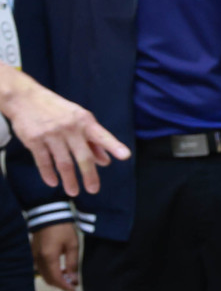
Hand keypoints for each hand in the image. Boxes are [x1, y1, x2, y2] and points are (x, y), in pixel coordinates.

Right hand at [0, 71, 130, 196]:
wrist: (25, 98)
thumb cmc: (57, 111)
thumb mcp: (79, 119)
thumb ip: (93, 141)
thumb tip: (106, 161)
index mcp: (85, 121)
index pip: (102, 136)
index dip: (114, 146)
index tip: (125, 156)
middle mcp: (70, 128)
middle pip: (83, 156)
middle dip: (89, 175)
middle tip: (93, 189)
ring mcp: (51, 134)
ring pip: (64, 163)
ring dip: (69, 180)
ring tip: (73, 192)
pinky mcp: (34, 140)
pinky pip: (43, 161)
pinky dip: (48, 174)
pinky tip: (53, 182)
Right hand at [31, 223, 79, 290]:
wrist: (49, 215)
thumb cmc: (63, 229)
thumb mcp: (73, 245)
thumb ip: (72, 263)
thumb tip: (73, 279)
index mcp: (49, 257)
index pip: (56, 279)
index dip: (65, 286)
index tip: (75, 289)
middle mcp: (39, 259)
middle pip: (48, 279)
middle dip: (61, 284)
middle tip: (73, 284)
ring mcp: (34, 256)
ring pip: (43, 274)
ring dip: (55, 279)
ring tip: (69, 277)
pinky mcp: (34, 253)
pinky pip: (40, 268)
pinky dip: (50, 272)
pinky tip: (60, 269)